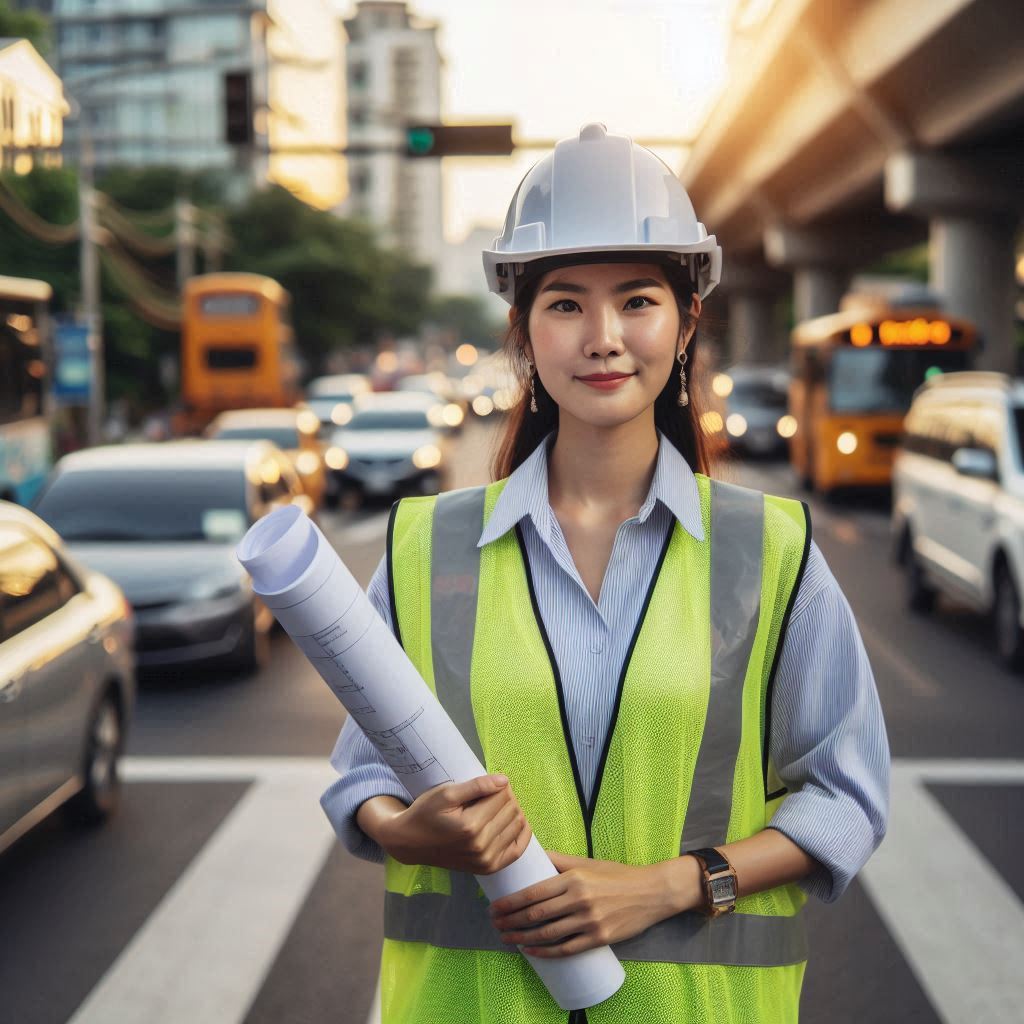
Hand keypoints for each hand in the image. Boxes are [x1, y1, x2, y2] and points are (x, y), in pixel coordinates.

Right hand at [379, 774, 532, 874]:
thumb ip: (477, 786)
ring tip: (496, 806)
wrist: (412, 843)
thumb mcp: (446, 793)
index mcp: (470, 826)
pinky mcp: (488, 868)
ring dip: (512, 812)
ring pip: (517, 826)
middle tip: (490, 794)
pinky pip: (517, 850)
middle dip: (505, 797)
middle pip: (511, 810)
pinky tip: (516, 822)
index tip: (489, 783)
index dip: (499, 785)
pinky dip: (521, 833)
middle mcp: (481, 846)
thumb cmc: (426, 813)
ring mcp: (486, 861)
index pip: (502, 796)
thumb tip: (504, 780)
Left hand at [488, 851, 685, 957]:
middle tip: (495, 924)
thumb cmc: (618, 876)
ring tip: (507, 938)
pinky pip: (566, 949)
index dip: (511, 902)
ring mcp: (590, 921)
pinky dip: (545, 952)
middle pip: (537, 914)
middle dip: (511, 921)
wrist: (651, 892)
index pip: (534, 892)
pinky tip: (530, 951)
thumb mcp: (589, 862)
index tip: (495, 907)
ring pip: (548, 934)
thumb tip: (535, 855)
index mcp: (574, 878)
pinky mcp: (599, 938)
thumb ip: (561, 860)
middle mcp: (580, 899)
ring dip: (523, 937)